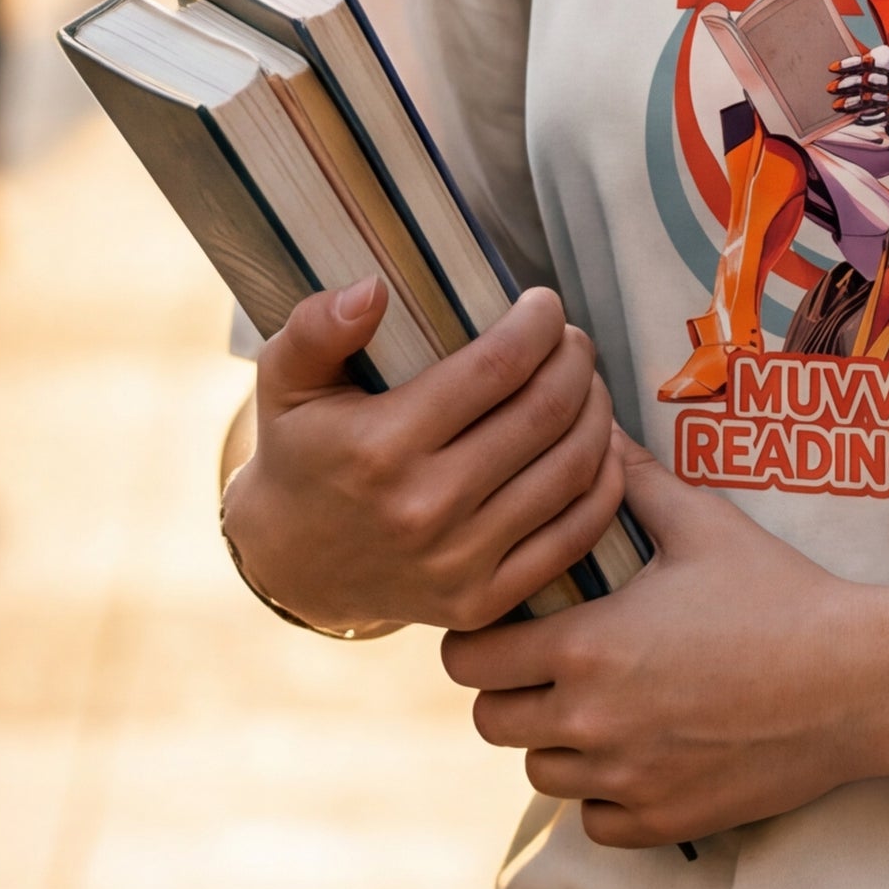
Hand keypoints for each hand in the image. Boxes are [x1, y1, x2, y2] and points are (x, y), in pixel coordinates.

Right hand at [223, 279, 626, 634]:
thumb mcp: (285, 381)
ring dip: (596, 413)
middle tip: (572, 341)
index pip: (495, 367)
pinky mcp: (483, 600)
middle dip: (575, 361)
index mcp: (380, 447)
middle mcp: (424, 508)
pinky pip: (574, 534)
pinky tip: (599, 445)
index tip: (544, 304)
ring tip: (585, 383)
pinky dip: (603, 482)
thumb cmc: (301, 454)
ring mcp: (458, 562)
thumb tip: (374, 288)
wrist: (293, 566)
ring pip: (570, 470)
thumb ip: (318, 328)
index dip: (537, 324)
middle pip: (544, 413)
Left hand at [441, 456, 888, 848]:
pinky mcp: (663, 821)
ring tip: (593, 708)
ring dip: (554, 743)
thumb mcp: (705, 524)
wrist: (858, 681)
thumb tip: (593, 430)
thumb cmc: (781, 595)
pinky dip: (604, 793)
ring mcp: (626, 778)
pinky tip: (635, 754)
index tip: (502, 627)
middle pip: (491, 723)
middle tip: (542, 666)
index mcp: (586, 645)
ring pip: (540, 773)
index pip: (471, 659)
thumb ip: (634, 478)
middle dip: (507, 691)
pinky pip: (595, 819)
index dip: (476, 638)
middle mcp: (591, 720)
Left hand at [830, 46, 888, 139]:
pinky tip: (854, 117)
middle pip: (866, 81)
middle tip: (830, 88)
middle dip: (847, 84)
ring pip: (870, 100)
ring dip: (852, 103)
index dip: (847, 65)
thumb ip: (866, 59)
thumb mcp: (884, 59)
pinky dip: (866, 118)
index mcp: (888, 63)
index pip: (865, 63)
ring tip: (836, 106)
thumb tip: (842, 58)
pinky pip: (879, 116)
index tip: (831, 68)